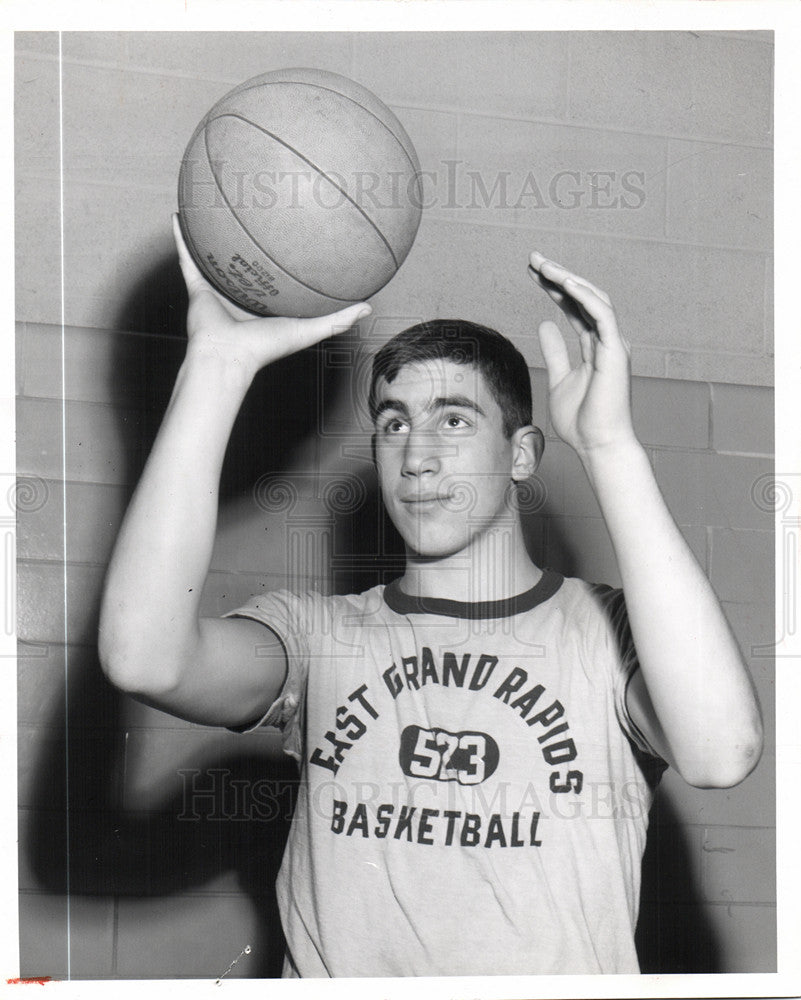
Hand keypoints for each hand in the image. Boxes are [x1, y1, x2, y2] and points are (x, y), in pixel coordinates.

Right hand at [173, 214, 371, 379]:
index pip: (278, 275)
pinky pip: (188, 257)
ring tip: (215, 201)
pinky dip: (181, 238)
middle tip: (260, 204)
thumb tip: (368, 306)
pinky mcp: (198, 288)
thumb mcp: (307, 331)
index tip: (299, 230)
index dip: (287, 255)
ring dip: (214, 232)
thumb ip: (337, 320)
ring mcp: (218, 290)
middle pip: (248, 259)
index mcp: (266, 303)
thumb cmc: (265, 348)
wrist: (228, 357)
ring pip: (215, 254)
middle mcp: (242, 294)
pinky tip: (179, 214)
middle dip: (252, 236)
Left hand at [528, 251, 635, 459]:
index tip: (531, 272)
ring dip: (568, 278)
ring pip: (592, 298)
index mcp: (593, 345)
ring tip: (542, 265)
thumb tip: (544, 324)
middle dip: (558, 275)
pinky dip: (584, 296)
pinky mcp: (615, 351)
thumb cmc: (581, 421)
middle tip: (533, 257)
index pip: (573, 307)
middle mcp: (605, 340)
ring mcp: (612, 344)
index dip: (553, 287)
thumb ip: (554, 352)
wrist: (597, 445)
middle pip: (582, 297)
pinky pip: (602, 314)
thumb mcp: (558, 379)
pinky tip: (564, 282)